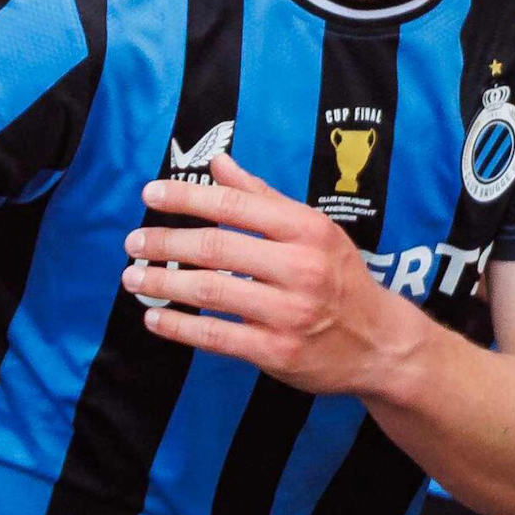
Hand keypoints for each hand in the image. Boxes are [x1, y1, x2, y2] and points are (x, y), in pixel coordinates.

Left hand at [121, 150, 411, 394]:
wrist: (380, 342)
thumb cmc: (339, 277)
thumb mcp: (313, 229)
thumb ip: (263, 196)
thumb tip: (219, 163)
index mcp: (307, 229)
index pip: (235, 204)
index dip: (187, 197)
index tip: (151, 194)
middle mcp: (300, 267)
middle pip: (216, 247)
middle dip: (165, 242)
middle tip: (133, 242)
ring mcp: (289, 313)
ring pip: (210, 291)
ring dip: (163, 283)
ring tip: (134, 278)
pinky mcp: (278, 352)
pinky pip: (217, 336)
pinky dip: (179, 327)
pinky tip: (154, 318)